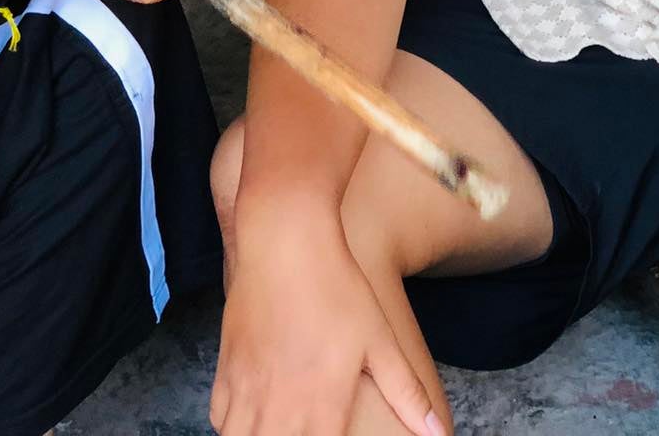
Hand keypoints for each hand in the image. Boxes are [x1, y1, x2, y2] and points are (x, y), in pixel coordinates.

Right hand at [213, 207, 443, 435]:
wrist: (287, 242)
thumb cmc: (338, 288)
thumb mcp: (380, 340)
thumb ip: (407, 394)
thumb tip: (439, 433)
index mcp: (323, 405)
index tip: (333, 435)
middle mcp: (281, 404)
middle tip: (304, 428)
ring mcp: (248, 386)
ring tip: (278, 427)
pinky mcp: (226, 366)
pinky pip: (219, 416)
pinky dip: (231, 424)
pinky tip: (252, 415)